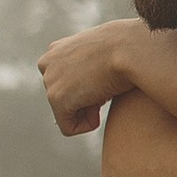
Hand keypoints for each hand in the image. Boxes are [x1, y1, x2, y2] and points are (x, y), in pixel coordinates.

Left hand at [38, 21, 149, 136]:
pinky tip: (101, 111)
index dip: (88, 88)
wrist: (129, 49)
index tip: (104, 81)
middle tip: (106, 89)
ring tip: (105, 96)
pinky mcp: (57, 98)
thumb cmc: (126, 50)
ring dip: (87, 110)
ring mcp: (50, 81)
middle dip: (86, 100)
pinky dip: (87, 125)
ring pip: (66, 113)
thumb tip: (87, 90)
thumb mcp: (102, 55)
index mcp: (57, 50)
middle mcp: (47, 63)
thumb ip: (87, 68)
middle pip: (64, 98)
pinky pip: (69, 127)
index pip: (65, 82)